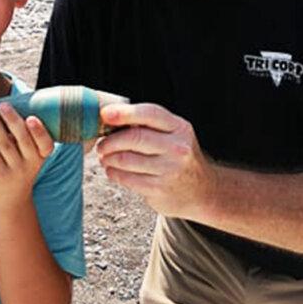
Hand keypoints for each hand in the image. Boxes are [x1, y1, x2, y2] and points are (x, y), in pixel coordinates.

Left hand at [0, 103, 55, 210]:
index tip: (31, 118)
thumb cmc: (19, 170)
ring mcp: (14, 170)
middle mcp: (30, 164)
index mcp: (41, 156)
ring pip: (4, 144)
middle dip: (12, 120)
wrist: (11, 201)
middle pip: (22, 139)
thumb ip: (23, 138)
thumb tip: (9, 109)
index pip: (45, 144)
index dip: (39, 131)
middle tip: (3, 106)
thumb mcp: (29, 157)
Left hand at [95, 103, 215, 219]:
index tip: (104, 114)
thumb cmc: (178, 157)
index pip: (149, 113)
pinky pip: (126, 178)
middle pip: (134, 138)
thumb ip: (148, 125)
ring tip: (105, 158)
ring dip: (108, 158)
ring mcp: (169, 170)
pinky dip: (113, 173)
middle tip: (101, 145)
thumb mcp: (173, 135)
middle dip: (110, 141)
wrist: (201, 191)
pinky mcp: (159, 189)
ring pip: (126, 160)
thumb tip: (110, 117)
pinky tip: (113, 171)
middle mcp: (177, 147)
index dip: (124, 112)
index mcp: (180, 128)